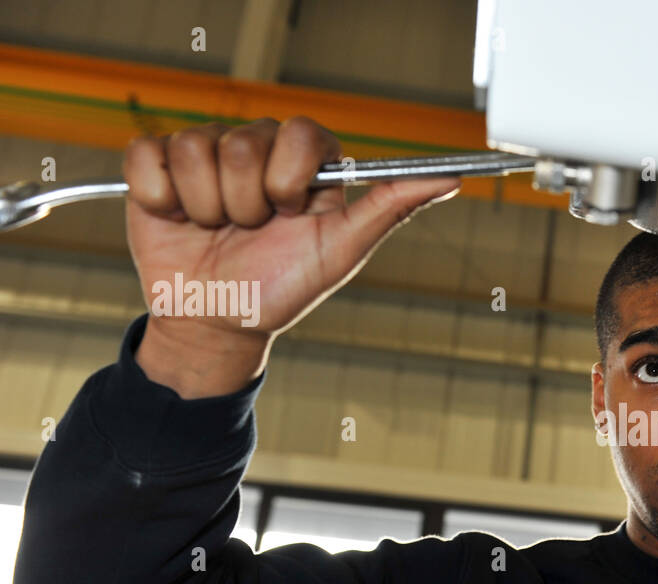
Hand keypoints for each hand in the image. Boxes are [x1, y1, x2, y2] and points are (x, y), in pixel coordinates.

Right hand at [123, 116, 459, 395]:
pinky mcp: (156, 164)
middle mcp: (257, 148)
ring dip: (208, 207)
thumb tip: (451, 179)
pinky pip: (150, 155)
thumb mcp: (342, 250)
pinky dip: (162, 199)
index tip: (290, 212)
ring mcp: (205, 153)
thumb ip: (391, 207)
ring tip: (219, 231)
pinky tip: (179, 220)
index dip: (290, 177)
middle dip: (248, 202)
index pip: (300, 131)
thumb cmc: (284, 287)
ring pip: (197, 148)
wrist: (217, 322)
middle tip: (252, 230)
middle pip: (244, 142)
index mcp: (304, 161)